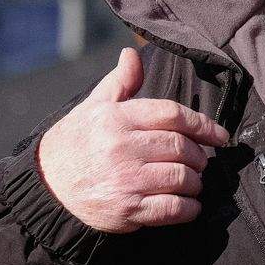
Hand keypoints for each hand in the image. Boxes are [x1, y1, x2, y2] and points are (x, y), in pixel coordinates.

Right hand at [36, 48, 230, 234]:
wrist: (44, 190)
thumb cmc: (73, 144)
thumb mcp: (93, 107)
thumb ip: (119, 82)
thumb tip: (133, 53)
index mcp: (117, 119)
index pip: (173, 115)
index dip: (203, 125)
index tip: (220, 136)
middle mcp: (122, 148)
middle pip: (181, 147)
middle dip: (198, 155)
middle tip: (201, 160)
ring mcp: (125, 180)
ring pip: (180, 177)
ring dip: (196, 181)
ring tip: (194, 181)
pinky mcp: (126, 210)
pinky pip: (170, 209)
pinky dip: (188, 209)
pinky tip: (190, 205)